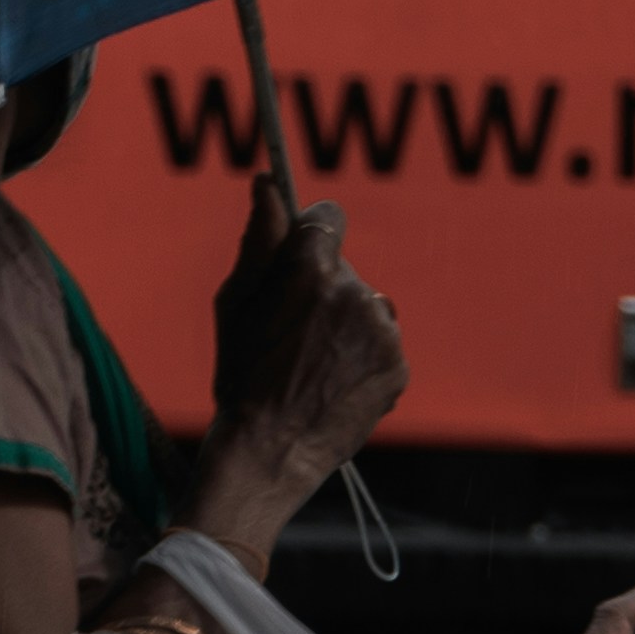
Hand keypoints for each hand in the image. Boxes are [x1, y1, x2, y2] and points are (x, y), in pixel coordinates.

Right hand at [190, 170, 405, 565]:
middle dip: (324, 290)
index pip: (327, 219)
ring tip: (313, 364)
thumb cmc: (241, 375)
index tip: (304, 246)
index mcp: (312, 270)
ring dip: (347, 326)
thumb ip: (260, 237)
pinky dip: (363, 360)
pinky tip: (333, 384)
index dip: (313, 231)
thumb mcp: (236, 302)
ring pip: (367, 309)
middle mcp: (357, 294)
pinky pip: (381, 347)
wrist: (270, 452)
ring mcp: (383, 333)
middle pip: (345, 272)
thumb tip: (267, 182)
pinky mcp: (398, 367)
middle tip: (293, 333)